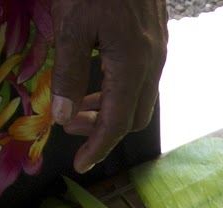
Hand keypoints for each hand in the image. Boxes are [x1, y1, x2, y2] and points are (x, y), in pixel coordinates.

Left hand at [50, 0, 168, 172]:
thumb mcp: (71, 26)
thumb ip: (70, 74)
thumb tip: (65, 117)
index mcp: (132, 65)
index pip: (117, 123)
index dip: (98, 148)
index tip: (81, 165)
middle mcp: (152, 63)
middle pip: (134, 116)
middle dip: (104, 129)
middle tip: (71, 124)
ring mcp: (157, 49)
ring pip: (140, 96)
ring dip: (111, 107)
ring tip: (80, 102)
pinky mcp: (156, 36)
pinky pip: (143, 75)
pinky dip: (120, 88)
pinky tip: (98, 74)